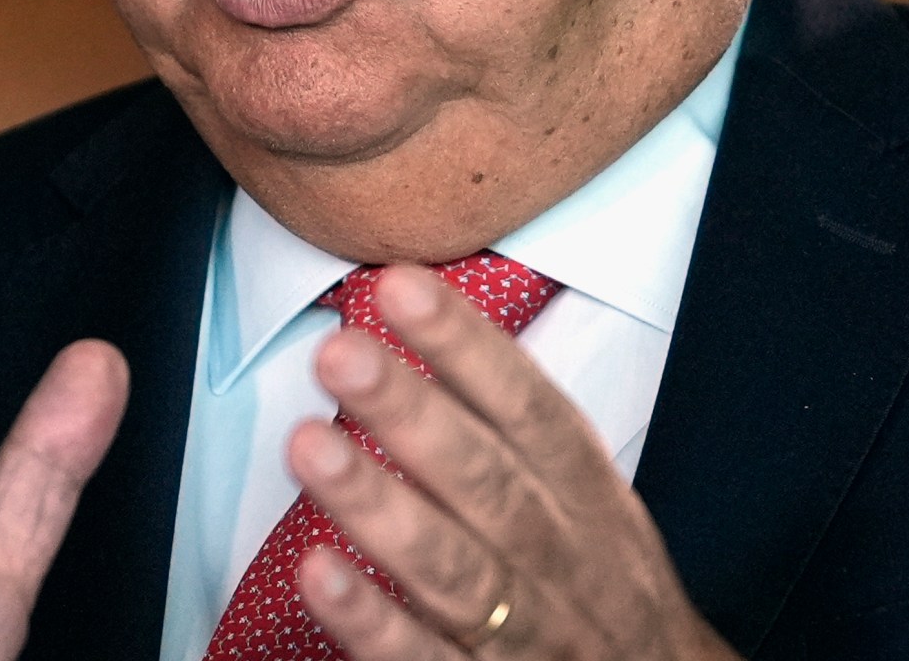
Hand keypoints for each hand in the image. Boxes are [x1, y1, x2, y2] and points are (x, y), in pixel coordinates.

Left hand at [286, 265, 738, 659]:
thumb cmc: (599, 578)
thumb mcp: (586, 494)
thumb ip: (512, 420)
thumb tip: (413, 306)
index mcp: (588, 495)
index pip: (531, 409)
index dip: (467, 347)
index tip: (399, 285)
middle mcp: (562, 556)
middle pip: (488, 481)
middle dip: (412, 414)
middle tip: (340, 352)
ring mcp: (526, 629)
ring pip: (454, 568)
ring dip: (379, 506)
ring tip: (309, 444)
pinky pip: (426, 660)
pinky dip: (373, 621)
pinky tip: (317, 573)